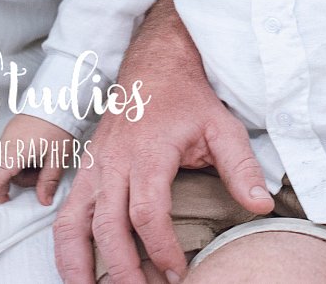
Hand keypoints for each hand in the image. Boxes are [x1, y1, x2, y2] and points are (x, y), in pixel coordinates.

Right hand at [0, 115, 76, 205]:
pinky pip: (9, 150)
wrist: (56, 99)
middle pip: (4, 171)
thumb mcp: (57, 157)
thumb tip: (43, 201)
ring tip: (43, 160)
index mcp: (14, 153)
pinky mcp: (11, 130)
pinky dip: (20, 156)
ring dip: (21, 167)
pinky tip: (37, 151)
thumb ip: (48, 181)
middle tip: (40, 177)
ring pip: (7, 161)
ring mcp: (7, 136)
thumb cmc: (57, 127)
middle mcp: (6, 144)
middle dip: (19, 179)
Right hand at [52, 4, 271, 283]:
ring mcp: (94, 167)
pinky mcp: (85, 170)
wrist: (154, 64)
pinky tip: (77, 272)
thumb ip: (240, 167)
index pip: (147, 211)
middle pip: (107, 226)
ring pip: (73, 224)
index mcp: (148, 152)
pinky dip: (66, 246)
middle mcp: (114, 162)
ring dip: (78, 265)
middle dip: (122, 269)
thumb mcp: (222, 126)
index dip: (161, 248)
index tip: (177, 273)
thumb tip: (260, 204)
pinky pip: (65, 215)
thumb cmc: (187, 97)